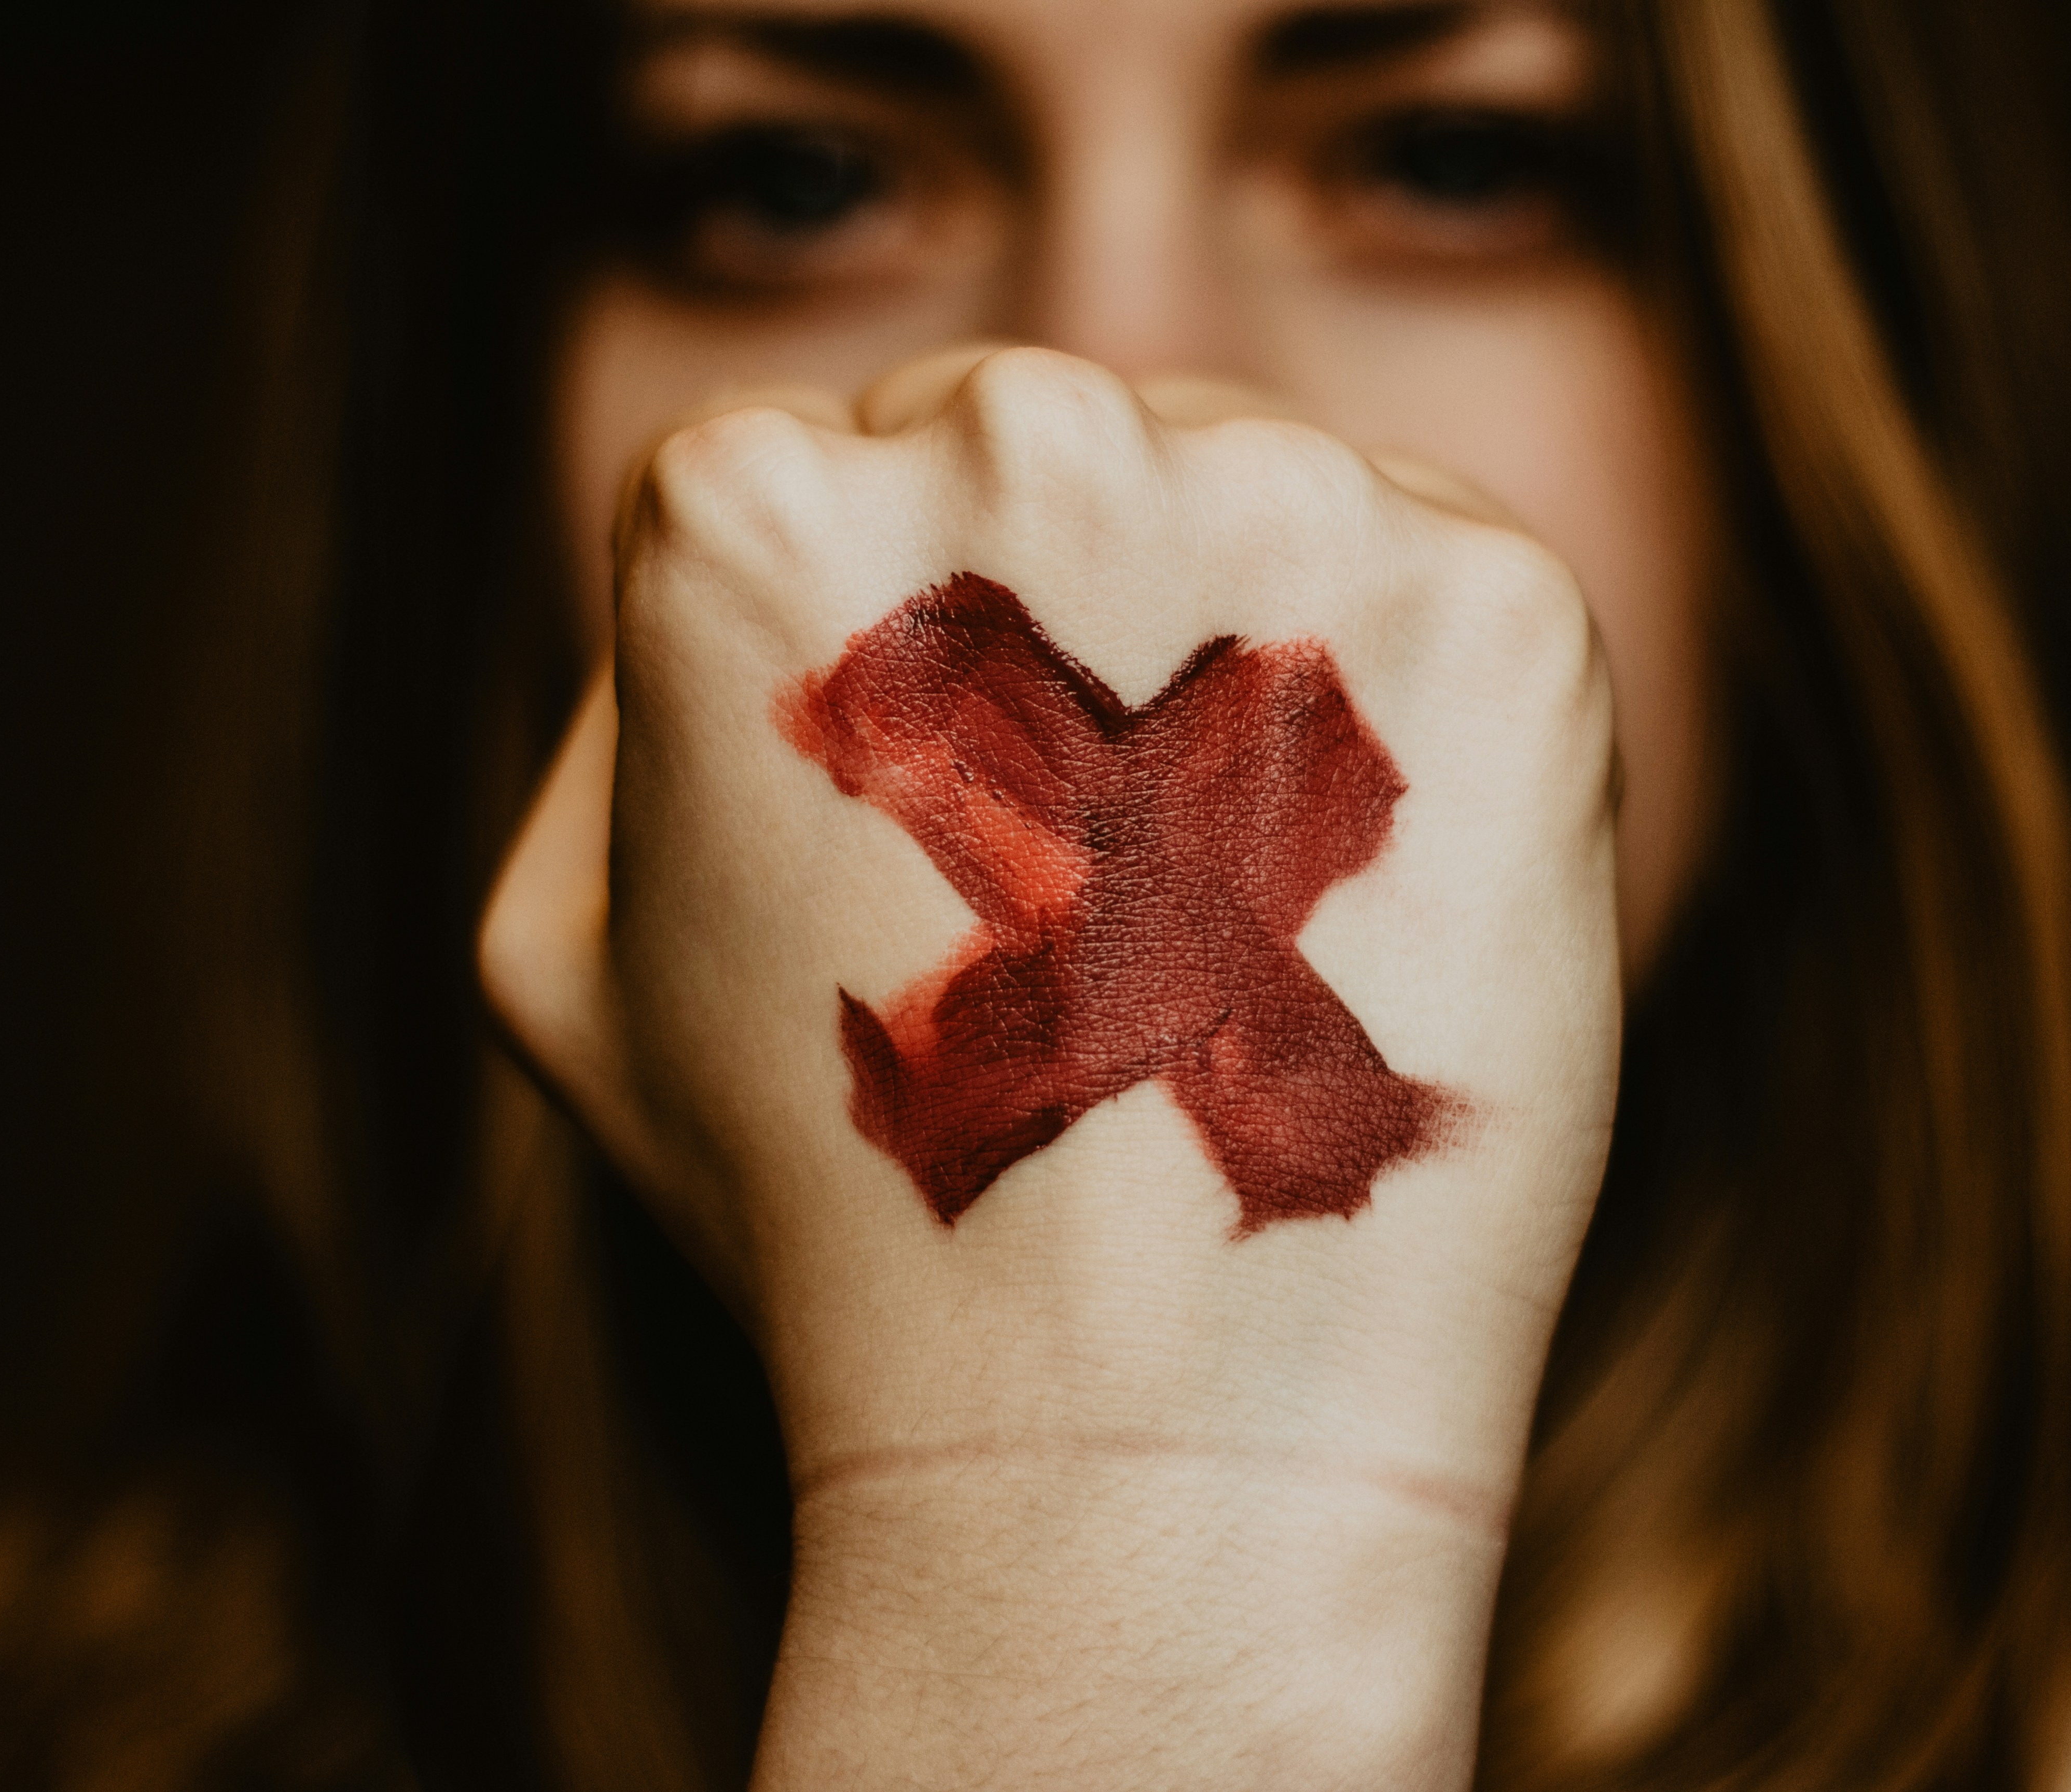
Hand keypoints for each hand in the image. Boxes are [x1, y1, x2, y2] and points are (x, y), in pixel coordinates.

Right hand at [482, 344, 1619, 1788]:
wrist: (1135, 1437)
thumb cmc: (832, 1209)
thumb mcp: (574, 965)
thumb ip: (626, 718)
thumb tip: (770, 586)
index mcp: (749, 505)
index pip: (846, 464)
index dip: (902, 666)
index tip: (937, 839)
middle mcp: (1018, 436)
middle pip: (1057, 440)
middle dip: (1072, 621)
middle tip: (1090, 890)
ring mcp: (1278, 502)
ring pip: (1257, 494)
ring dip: (1241, 660)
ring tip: (1217, 924)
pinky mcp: (1496, 605)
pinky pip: (1436, 584)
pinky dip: (1409, 725)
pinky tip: (1352, 913)